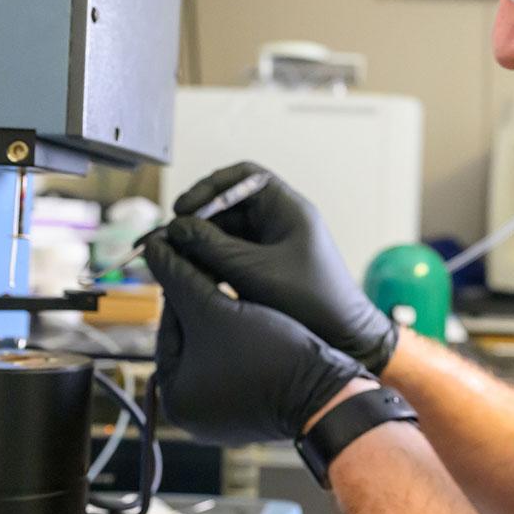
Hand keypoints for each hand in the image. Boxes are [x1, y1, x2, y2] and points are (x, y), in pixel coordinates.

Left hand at [144, 234, 369, 445]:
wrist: (327, 391)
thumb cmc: (269, 356)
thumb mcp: (216, 309)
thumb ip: (179, 276)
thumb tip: (151, 246)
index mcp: (176, 400)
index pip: (167, 329)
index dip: (179, 288)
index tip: (191, 257)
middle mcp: (195, 414)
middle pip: (192, 341)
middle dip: (204, 304)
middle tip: (215, 266)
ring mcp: (226, 414)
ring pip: (217, 349)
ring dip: (226, 316)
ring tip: (239, 285)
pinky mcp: (254, 407)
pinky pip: (239, 363)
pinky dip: (244, 338)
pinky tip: (258, 313)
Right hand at [166, 162, 398, 373]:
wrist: (344, 337)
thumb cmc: (312, 301)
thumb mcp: (255, 271)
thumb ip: (213, 246)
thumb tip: (175, 227)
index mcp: (288, 209)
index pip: (244, 176)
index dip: (209, 187)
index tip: (183, 208)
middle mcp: (281, 221)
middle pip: (229, 205)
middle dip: (197, 220)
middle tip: (168, 239)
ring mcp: (273, 245)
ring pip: (226, 233)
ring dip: (200, 245)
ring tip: (173, 261)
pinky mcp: (267, 269)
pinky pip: (232, 256)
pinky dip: (211, 263)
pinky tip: (191, 277)